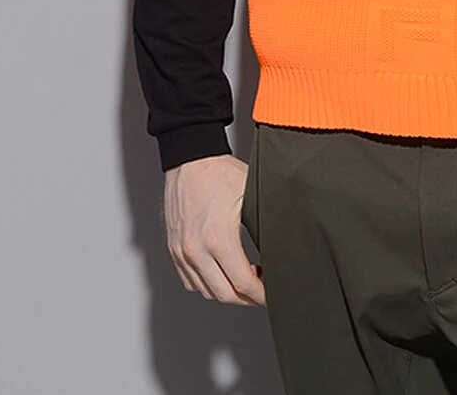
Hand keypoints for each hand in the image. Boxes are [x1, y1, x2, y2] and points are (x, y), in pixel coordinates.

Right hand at [163, 153, 265, 305]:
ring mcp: (182, 251)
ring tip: (244, 278)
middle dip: (247, 298)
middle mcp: (196, 249)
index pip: (242, 283)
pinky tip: (222, 272)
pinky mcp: (174, 248)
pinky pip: (190, 281)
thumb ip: (264, 224)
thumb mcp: (251, 196)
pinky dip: (207, 284)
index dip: (261, 294)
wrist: (190, 158)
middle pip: (224, 295)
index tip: (271, 294)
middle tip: (261, 290)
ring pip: (206, 291)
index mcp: (218, 238)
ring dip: (227, 291)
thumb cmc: (221, 172)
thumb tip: (282, 246)